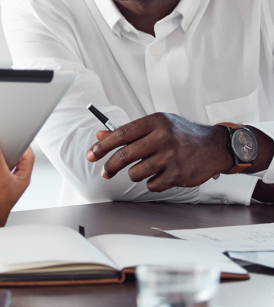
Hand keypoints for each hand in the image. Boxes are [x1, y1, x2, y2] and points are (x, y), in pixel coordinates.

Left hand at [86, 113, 232, 190]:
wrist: (215, 146)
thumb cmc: (180, 134)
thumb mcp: (156, 126)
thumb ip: (128, 131)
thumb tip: (100, 135)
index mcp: (155, 122)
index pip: (120, 134)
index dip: (102, 146)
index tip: (91, 154)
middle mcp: (163, 138)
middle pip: (125, 156)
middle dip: (109, 166)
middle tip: (104, 172)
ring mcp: (172, 157)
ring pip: (136, 173)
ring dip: (134, 174)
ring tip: (142, 169)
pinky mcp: (178, 174)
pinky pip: (152, 185)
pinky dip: (151, 182)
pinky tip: (160, 174)